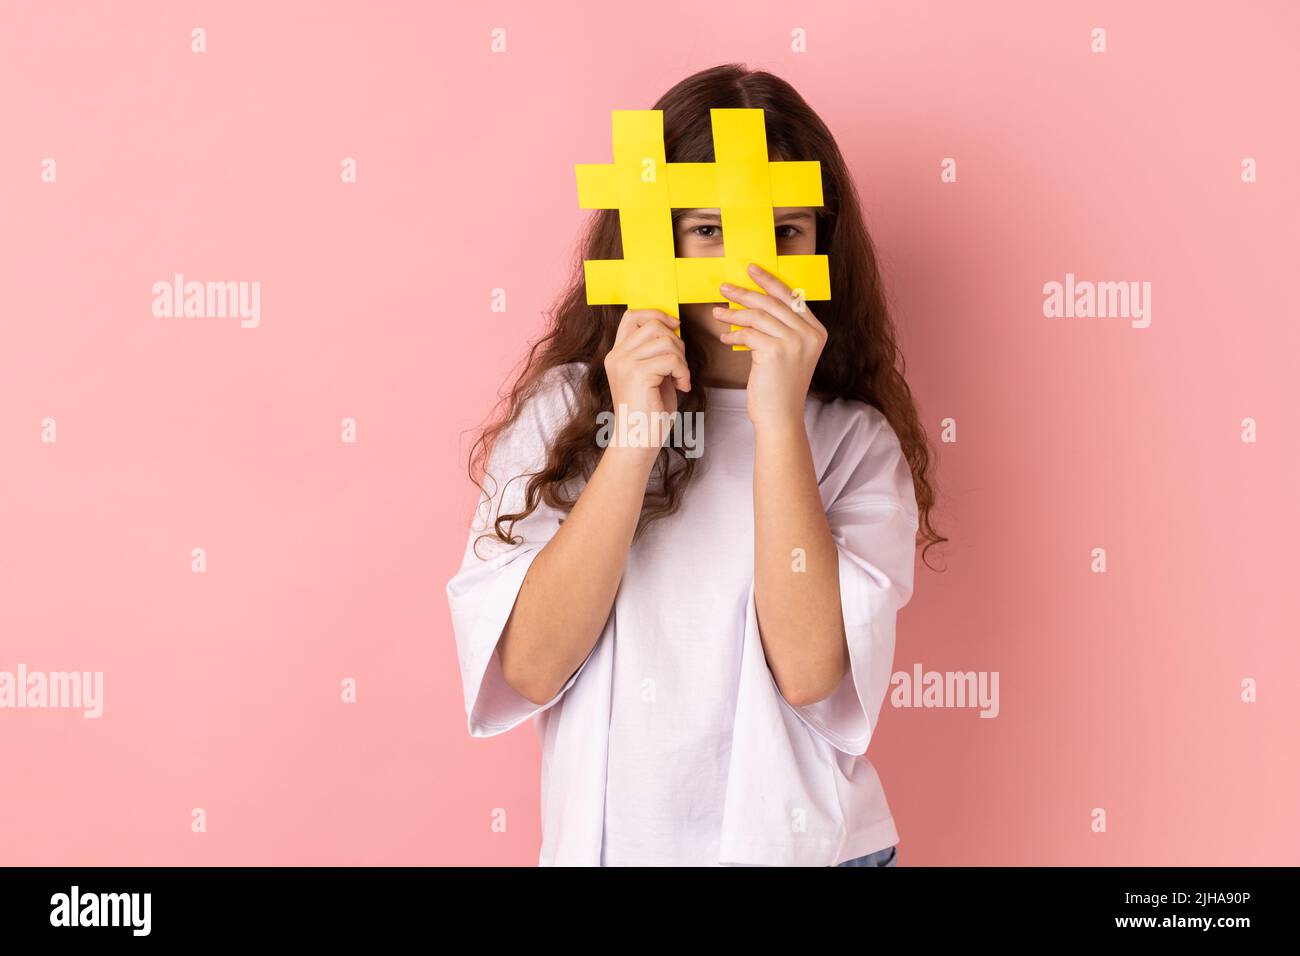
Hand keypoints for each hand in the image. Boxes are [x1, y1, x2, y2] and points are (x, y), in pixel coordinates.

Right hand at [603, 309, 690, 459]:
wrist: (638, 441)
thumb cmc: (648, 411)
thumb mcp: (651, 374)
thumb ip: (655, 351)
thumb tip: (673, 327)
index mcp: (617, 354)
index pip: (632, 315)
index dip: (656, 314)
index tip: (674, 327)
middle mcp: (617, 356)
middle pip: (653, 324)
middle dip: (676, 341)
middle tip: (680, 366)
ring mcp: (625, 364)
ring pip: (665, 340)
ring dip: (682, 359)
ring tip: (681, 379)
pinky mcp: (638, 375)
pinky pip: (671, 359)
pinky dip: (684, 372)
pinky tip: (682, 387)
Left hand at [715, 264, 826, 430]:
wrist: (780, 416)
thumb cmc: (780, 386)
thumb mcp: (789, 352)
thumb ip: (782, 327)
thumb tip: (756, 301)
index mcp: (817, 330)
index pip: (791, 297)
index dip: (769, 281)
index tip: (751, 270)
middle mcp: (809, 334)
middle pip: (772, 302)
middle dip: (745, 292)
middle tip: (724, 287)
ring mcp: (794, 342)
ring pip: (757, 316)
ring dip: (733, 313)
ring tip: (717, 313)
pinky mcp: (775, 351)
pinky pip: (748, 333)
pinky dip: (733, 334)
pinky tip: (725, 337)